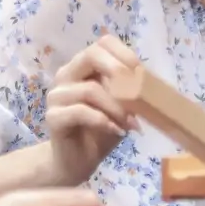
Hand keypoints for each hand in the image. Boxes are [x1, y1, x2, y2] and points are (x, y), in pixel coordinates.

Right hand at [45, 37, 141, 185]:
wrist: (76, 162)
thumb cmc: (99, 132)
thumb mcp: (120, 108)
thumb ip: (129, 92)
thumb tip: (151, 84)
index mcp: (83, 68)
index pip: (102, 43)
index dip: (123, 53)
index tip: (140, 71)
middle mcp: (66, 76)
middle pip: (91, 56)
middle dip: (118, 71)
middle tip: (137, 92)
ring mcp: (57, 96)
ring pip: (90, 89)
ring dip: (117, 107)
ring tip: (131, 123)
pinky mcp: (53, 117)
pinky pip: (80, 112)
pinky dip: (103, 121)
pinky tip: (117, 131)